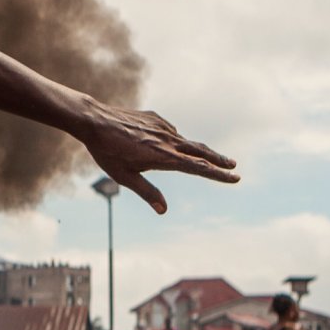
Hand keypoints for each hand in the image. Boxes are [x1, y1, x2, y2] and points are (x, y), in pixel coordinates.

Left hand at [76, 102, 237, 213]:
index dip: (218, 174)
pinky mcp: (155, 118)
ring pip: (186, 141)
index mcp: (164, 157)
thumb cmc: (107, 152)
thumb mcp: (125, 177)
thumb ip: (147, 192)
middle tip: (233, 166)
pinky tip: (166, 144)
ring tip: (209, 157)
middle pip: (201, 151)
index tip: (235, 177)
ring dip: (198, 150)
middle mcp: (168, 140)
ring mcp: (162, 127)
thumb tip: (163, 211)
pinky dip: (174, 140)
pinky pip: (169, 132)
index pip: (199, 168)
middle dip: (218, 160)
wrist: (95, 120)